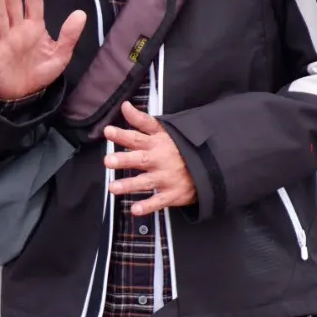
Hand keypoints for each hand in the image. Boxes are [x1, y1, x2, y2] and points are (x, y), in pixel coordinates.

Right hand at [0, 0, 85, 100]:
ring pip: (0, 17)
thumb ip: (69, 35)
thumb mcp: (60, 55)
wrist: (21, 94)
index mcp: (34, 27)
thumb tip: (81, 13)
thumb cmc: (39, 72)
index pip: (34, 2)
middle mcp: (17, 30)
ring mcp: (4, 40)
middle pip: (13, 4)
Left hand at [103, 101, 196, 216]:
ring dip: (129, 185)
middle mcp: (159, 161)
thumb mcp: (164, 131)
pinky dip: (148, 207)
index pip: (137, 138)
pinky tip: (135, 210)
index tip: (108, 132)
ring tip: (113, 188)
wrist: (208, 167)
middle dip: (124, 160)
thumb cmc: (180, 147)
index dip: (122, 134)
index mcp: (156, 144)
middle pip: (140, 159)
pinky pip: (159, 202)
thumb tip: (125, 106)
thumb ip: (142, 120)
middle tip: (108, 161)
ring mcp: (166, 178)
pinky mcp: (172, 194)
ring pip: (146, 182)